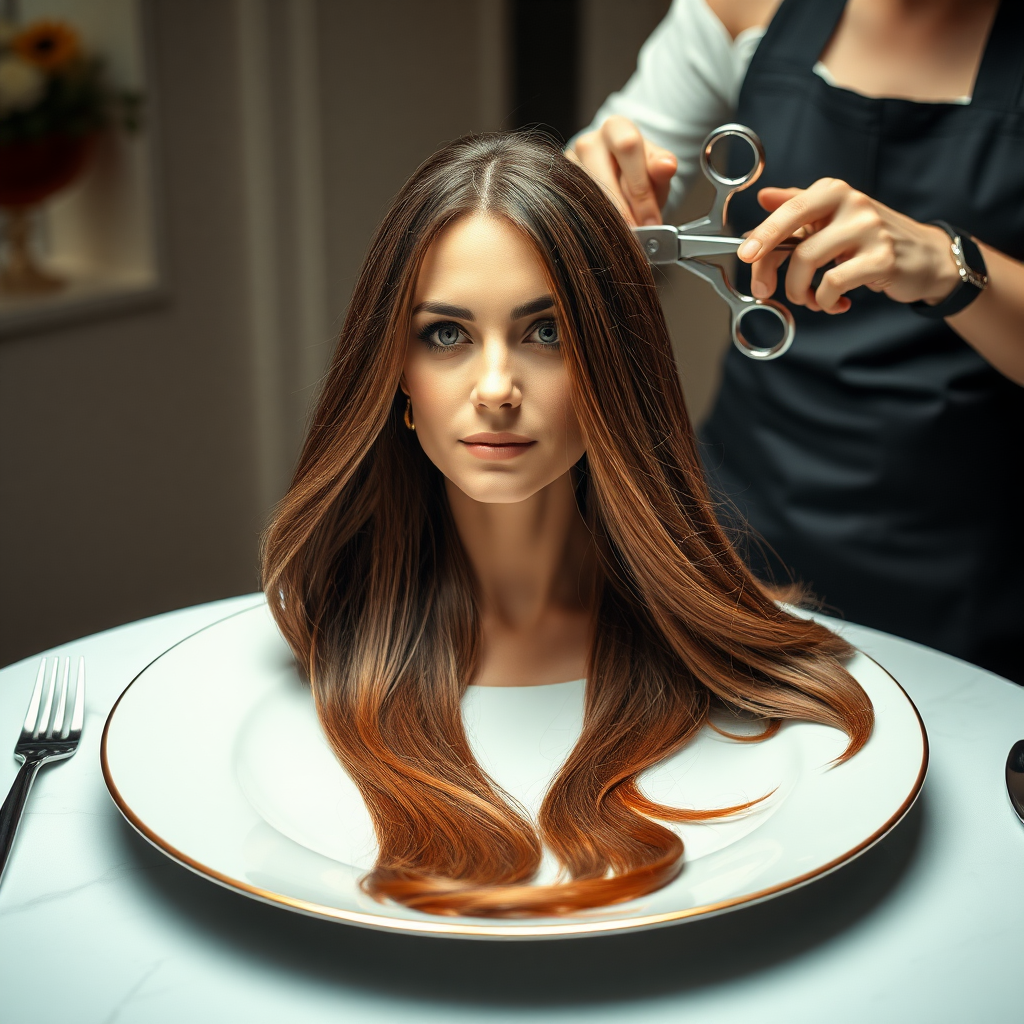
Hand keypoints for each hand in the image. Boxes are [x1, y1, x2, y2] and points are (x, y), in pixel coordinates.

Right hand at [569, 116, 677, 225]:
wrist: (616, 176)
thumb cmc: (638, 172)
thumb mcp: (655, 170)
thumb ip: (662, 169)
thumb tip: (668, 166)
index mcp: (616, 127)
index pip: (628, 149)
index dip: (640, 189)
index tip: (652, 221)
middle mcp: (589, 141)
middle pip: (603, 175)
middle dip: (624, 211)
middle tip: (637, 235)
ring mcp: (569, 163)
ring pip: (586, 195)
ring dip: (607, 219)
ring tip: (623, 235)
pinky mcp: (557, 184)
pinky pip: (573, 207)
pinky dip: (592, 222)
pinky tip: (605, 231)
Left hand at [736, 178, 960, 313]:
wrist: (925, 257)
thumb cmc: (871, 240)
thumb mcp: (834, 218)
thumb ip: (798, 207)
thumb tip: (764, 196)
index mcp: (834, 192)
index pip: (788, 211)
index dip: (763, 234)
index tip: (745, 255)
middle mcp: (852, 204)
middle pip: (793, 240)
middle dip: (769, 269)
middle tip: (764, 290)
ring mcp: (869, 229)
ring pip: (808, 264)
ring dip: (799, 291)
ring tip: (809, 299)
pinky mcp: (882, 258)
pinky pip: (833, 284)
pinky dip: (824, 301)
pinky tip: (834, 303)